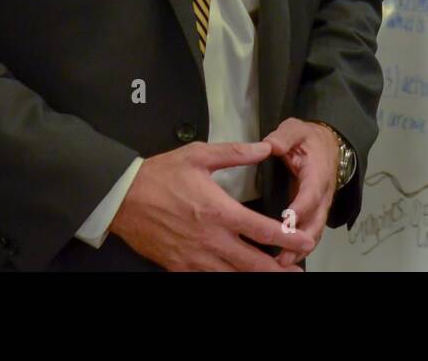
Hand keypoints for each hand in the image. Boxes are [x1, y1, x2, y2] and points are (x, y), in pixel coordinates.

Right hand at [110, 141, 313, 271]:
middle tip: (298, 271)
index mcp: (219, 211)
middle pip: (252, 262)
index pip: (262, 230)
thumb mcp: (199, 155)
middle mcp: (210, 239)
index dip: (288, 238)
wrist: (121, 198)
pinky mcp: (179, 267)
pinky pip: (209, 279)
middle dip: (278, 268)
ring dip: (256, 277)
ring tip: (276, 277)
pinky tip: (239, 277)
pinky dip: (227, 280)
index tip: (305, 241)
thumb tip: (265, 148)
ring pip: (233, 276)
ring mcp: (194, 257)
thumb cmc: (160, 174)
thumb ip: (236, 153)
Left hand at [264, 118, 339, 266]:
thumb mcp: (294, 129)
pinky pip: (311, 232)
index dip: (301, 208)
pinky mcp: (315, 212)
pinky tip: (286, 258)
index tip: (286, 221)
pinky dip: (302, 248)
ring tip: (282, 263)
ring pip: (315, 231)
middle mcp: (323, 193)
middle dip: (301, 239)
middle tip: (283, 255)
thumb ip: (283, 137)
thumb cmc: (307, 138)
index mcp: (317, 172)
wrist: (328, 143)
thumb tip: (269, 146)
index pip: (311, 193)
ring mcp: (321, 205)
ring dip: (301, 248)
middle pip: (317, 220)